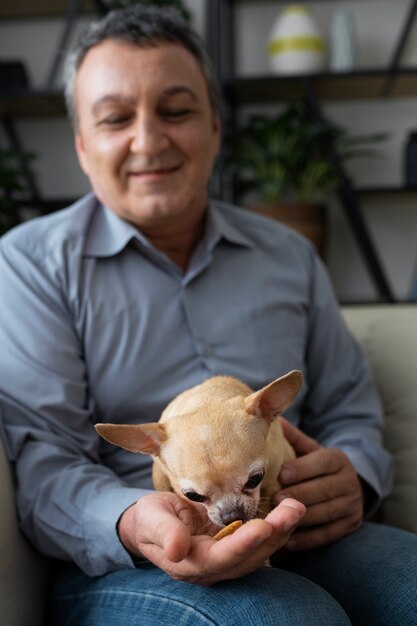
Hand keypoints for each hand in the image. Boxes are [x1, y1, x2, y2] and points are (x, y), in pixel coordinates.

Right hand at [118, 491, 304, 584]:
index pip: (222, 558)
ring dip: (281, 530)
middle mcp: (214, 567)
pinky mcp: (234, 543)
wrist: (152, 523)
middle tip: (294, 509)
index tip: (263, 527)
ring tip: (297, 506)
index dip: (243, 545)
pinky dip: (276, 527)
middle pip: (249, 557)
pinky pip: (259, 540)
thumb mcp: (150, 520)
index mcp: (191, 564)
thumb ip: (164, 532)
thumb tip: (177, 550)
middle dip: (274, 535)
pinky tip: (289, 510)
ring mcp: (226, 557)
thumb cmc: (149, 519)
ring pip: (260, 551)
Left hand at [274, 418, 363, 550]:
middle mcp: (349, 481)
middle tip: (274, 500)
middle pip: (323, 489)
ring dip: (301, 518)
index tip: (281, 474)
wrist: (347, 485)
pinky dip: (308, 539)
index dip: (302, 468)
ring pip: (326, 513)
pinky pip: (328, 534)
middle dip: (298, 495)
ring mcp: (353, 505)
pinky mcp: (351, 525)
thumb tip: (271, 417)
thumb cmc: (316, 465)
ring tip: (278, 520)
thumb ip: (292, 437)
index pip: (322, 462)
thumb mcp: (308, 448)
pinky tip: (288, 540)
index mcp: (338, 459)